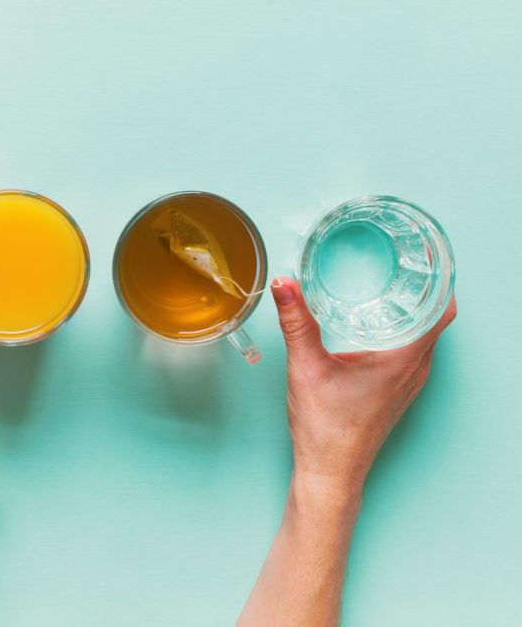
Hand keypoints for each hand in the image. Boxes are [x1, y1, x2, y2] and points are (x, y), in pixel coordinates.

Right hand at [272, 277, 456, 493]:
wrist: (329, 472)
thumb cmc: (326, 429)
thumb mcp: (306, 368)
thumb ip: (297, 323)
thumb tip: (285, 285)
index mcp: (404, 359)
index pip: (442, 308)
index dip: (440, 278)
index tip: (427, 254)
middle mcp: (414, 370)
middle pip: (435, 317)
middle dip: (423, 286)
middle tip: (403, 259)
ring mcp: (408, 382)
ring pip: (423, 335)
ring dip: (412, 309)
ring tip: (391, 283)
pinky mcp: (395, 391)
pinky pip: (410, 350)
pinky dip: (402, 329)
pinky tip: (376, 322)